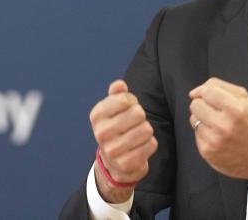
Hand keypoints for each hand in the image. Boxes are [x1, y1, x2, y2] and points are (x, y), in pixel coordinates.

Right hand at [90, 80, 157, 201]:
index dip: (132, 101)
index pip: (124, 99)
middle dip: (141, 117)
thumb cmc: (117, 128)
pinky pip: (151, 144)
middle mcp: (101, 133)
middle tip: (135, 123)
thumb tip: (119, 84)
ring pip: (147, 129)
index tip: (128, 108)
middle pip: (138, 113)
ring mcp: (112, 150)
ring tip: (138, 135)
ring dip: (146, 131)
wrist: (114, 162)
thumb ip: (117, 94)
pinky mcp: (126, 163)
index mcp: (96, 115)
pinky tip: (140, 146)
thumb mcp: (113, 109)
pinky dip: (150, 144)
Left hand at [189, 77, 247, 202]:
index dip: (203, 91)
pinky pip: (196, 134)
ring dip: (203, 120)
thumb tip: (200, 89)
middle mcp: (224, 126)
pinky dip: (204, 133)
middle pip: (195, 104)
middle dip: (203, 105)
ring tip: (218, 125)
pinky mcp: (207, 152)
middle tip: (215, 111)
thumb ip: (223, 87)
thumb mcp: (246, 100)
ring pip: (193, 119)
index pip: (207, 92)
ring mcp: (214, 141)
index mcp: (236, 110)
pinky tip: (217, 136)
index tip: (203, 94)